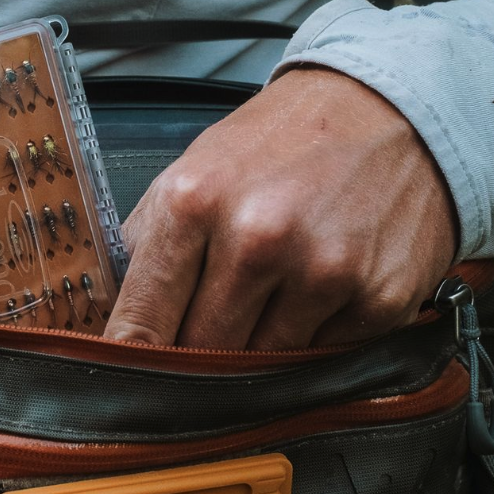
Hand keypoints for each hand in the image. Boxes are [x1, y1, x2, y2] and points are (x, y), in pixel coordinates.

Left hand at [102, 67, 456, 349]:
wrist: (390, 109)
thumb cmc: (283, 143)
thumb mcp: (195, 172)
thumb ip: (146, 245)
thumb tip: (104, 316)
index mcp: (195, 201)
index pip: (140, 321)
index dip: (130, 362)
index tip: (126, 383)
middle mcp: (258, 237)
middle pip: (199, 355)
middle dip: (197, 357)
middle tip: (208, 333)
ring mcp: (323, 271)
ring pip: (262, 367)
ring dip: (260, 349)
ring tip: (273, 298)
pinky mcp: (378, 298)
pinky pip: (323, 359)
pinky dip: (315, 341)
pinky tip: (321, 292)